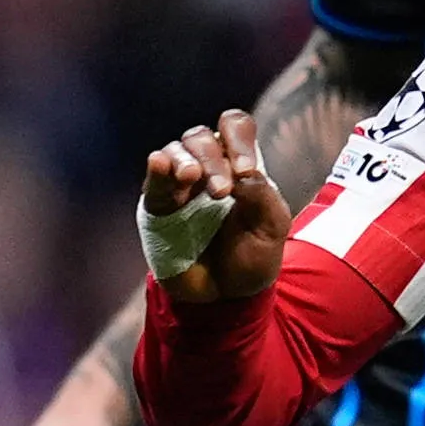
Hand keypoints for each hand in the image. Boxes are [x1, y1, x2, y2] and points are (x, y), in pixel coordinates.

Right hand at [142, 109, 296, 303]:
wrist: (225, 298)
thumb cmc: (251, 258)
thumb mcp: (271, 228)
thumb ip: (261, 196)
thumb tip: (242, 171)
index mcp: (239, 165)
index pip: (235, 127)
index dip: (238, 138)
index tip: (245, 170)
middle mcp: (207, 167)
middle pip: (202, 138)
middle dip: (213, 160)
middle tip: (221, 192)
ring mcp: (180, 185)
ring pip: (176, 150)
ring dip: (185, 160)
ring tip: (191, 177)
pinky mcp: (158, 205)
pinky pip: (153, 178)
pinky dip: (157, 167)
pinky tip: (160, 163)